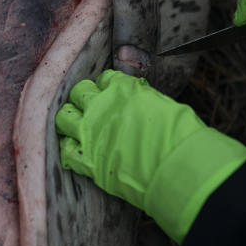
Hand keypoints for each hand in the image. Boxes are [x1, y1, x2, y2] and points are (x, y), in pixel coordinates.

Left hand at [55, 70, 245, 242]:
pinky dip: (69, 149)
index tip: (109, 96)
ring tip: (75, 127)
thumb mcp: (163, 104)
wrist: (176, 166)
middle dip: (83, 99)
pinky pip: (66, 150)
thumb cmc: (180, 135)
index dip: (106, 88)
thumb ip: (142, 99)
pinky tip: (76, 150)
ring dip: (69, 120)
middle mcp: (101, 106)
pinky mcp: (88, 159)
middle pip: (79, 93)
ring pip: (65, 118)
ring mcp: (90, 133)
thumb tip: (136, 99)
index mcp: (122, 89)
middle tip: (88, 109)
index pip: (104, 79)